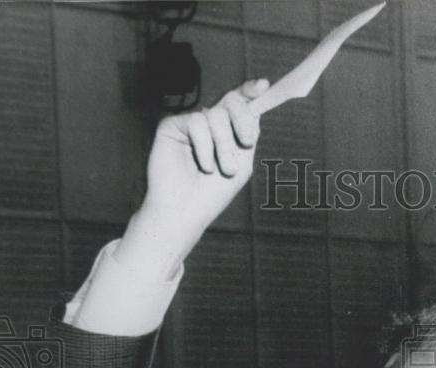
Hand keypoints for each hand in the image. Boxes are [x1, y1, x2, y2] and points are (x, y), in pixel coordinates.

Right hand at [138, 79, 268, 250]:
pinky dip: (204, 146)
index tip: (263, 87)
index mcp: (228, 132)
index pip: (240, 104)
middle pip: (231, 101)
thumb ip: (249, 134)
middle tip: (246, 142)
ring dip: (224, 145)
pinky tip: (203, 165)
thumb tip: (256, 105)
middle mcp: (210, 124)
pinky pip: (196, 122)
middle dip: (242, 120)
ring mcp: (191, 123)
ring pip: (216, 115)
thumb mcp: (242, 164)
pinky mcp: (172, 125)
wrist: (185, 212)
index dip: (250, 91)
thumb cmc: (212, 194)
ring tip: (222, 169)